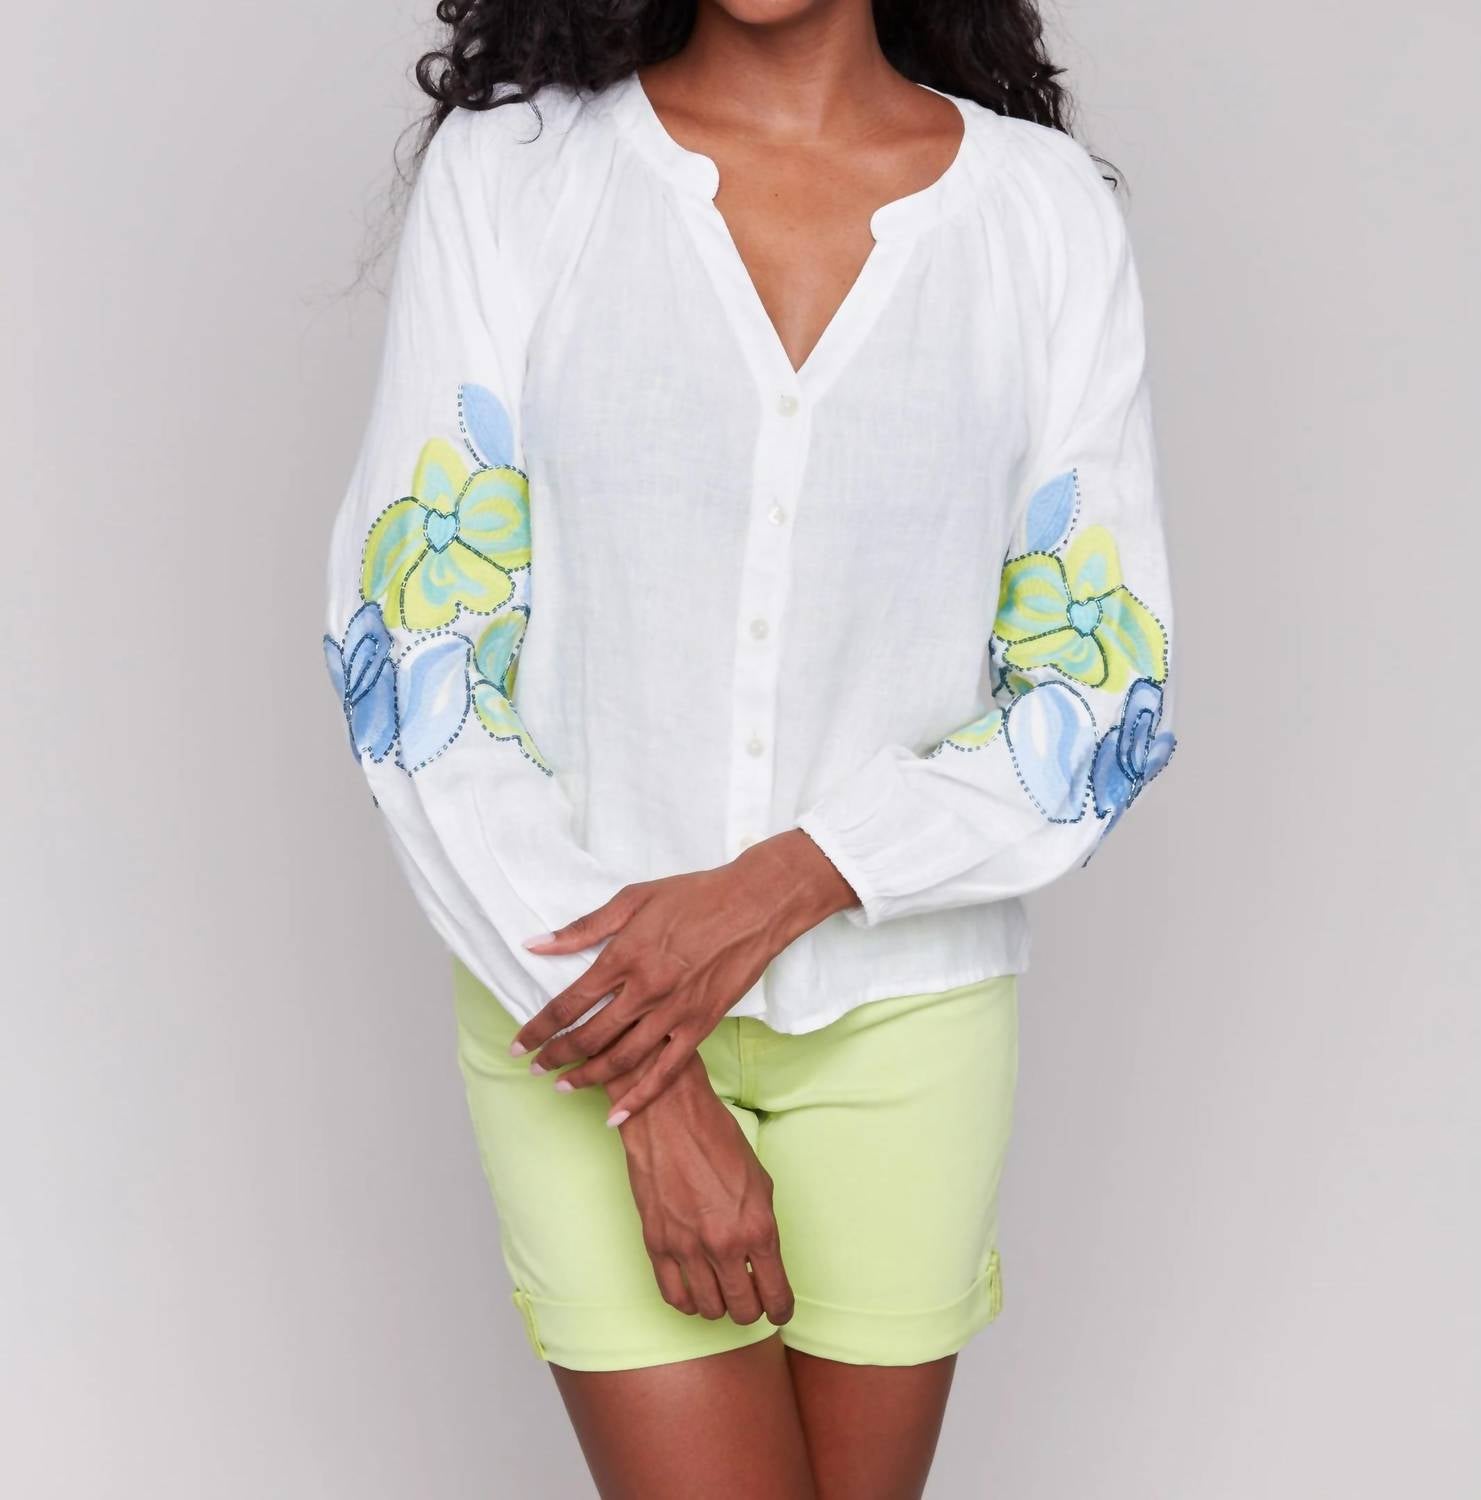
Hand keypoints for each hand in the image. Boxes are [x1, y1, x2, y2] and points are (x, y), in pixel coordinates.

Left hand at [512, 830, 856, 1120]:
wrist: (753, 905)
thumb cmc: (693, 895)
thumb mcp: (632, 899)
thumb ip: (583, 928)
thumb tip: (535, 945)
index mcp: (624, 956)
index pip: (568, 1003)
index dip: (539, 1028)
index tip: (519, 1044)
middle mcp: (645, 989)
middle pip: (588, 1036)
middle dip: (556, 1057)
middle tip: (535, 1068)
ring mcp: (674, 1011)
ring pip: (622, 1060)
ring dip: (588, 1078)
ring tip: (564, 1087)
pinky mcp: (701, 1025)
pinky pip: (666, 1071)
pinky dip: (640, 1096)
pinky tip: (617, 1114)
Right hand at [612, 1050, 793, 1325]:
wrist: (670, 1116)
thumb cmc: (718, 1139)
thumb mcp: (759, 1181)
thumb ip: (763, 1226)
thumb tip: (763, 1261)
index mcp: (758, 1228)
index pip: (776, 1295)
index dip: (781, 1309)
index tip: (779, 1310)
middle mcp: (725, 1244)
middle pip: (743, 1310)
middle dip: (751, 1309)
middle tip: (750, 1296)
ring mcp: (687, 1248)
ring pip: (709, 1310)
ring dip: (720, 1305)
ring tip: (721, 1288)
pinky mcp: (656, 1244)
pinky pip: (674, 1296)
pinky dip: (688, 1301)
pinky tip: (695, 1289)